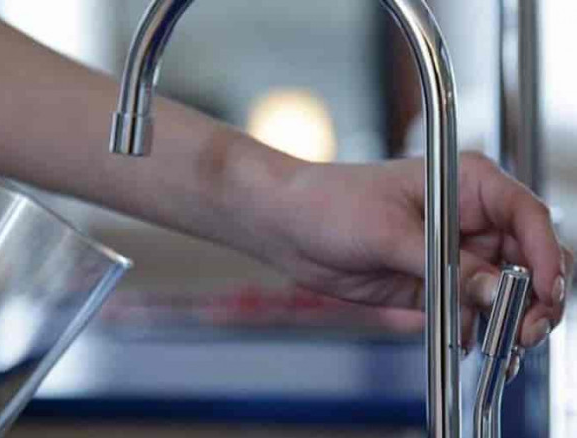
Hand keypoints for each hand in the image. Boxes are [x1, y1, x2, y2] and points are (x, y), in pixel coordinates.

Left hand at [258, 152, 571, 350]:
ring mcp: (453, 252)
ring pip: (504, 288)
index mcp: (467, 183)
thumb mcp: (390, 233)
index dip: (546, 253)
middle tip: (529, 328)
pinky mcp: (435, 282)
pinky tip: (479, 343)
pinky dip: (481, 327)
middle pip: (526, 257)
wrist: (288, 225)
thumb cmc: (332, 203)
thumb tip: (497, 291)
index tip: (547, 288)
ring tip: (509, 342)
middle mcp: (468, 218)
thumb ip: (446, 265)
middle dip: (536, 293)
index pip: (526, 215)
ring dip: (512, 315)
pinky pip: (472, 307)